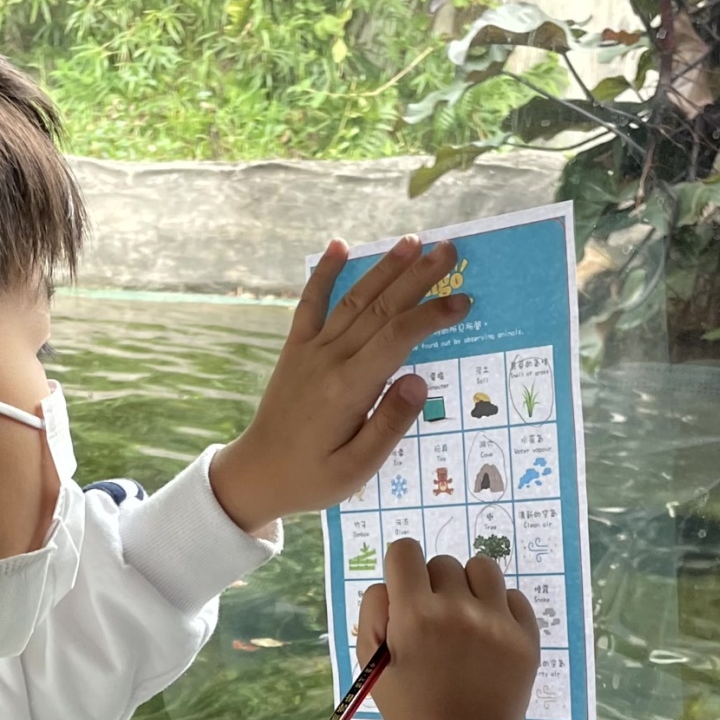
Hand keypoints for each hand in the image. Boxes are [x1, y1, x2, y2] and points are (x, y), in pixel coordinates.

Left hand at [208, 235, 471, 533]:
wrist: (256, 474)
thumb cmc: (312, 477)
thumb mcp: (357, 469)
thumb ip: (389, 426)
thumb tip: (419, 382)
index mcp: (348, 390)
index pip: (397, 339)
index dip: (431, 316)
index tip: (463, 301)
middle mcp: (329, 360)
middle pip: (380, 309)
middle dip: (417, 277)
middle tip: (449, 250)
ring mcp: (310, 351)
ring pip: (353, 300)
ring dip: (383, 268)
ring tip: (412, 241)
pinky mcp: (295, 350)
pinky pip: (309, 304)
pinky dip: (323, 274)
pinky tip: (338, 246)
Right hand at [356, 539, 538, 719]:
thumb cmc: (410, 712)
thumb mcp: (372, 666)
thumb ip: (373, 614)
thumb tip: (392, 584)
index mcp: (414, 615)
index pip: (405, 551)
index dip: (400, 567)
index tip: (405, 590)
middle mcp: (458, 609)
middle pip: (442, 563)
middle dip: (432, 586)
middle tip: (432, 623)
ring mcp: (498, 621)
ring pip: (481, 568)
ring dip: (468, 587)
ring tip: (464, 619)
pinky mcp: (526, 636)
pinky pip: (512, 596)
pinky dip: (498, 609)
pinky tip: (487, 637)